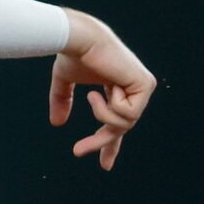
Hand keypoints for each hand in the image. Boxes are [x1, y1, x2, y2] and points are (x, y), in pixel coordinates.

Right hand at [47, 9, 154, 169]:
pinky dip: (111, 106)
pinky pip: (127, 114)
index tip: (105, 165)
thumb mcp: (64, 82)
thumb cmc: (72, 54)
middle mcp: (133, 89)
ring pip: (124, 124)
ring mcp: (142, 87)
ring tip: (92, 95)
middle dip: (101, 142)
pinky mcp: (146, 85)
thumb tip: (56, 123)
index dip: (110, 144)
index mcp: (118, 88)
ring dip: (103, 115)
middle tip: (77, 151)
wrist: (80, 39)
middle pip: (121, 128)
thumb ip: (62, 101)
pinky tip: (107, 87)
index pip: (118, 121)